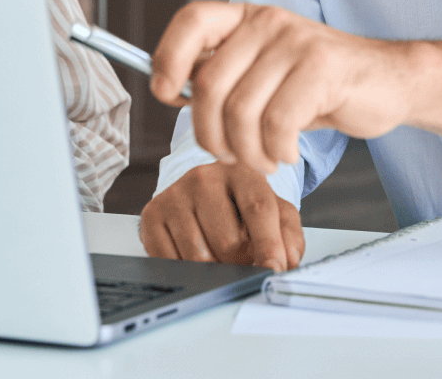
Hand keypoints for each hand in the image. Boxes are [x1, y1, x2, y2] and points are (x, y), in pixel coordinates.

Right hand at [139, 162, 303, 271]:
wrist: (202, 193)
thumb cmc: (242, 206)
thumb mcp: (275, 212)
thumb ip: (289, 235)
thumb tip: (287, 262)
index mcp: (241, 171)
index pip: (258, 209)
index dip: (269, 244)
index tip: (274, 270)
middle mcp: (204, 177)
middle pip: (228, 242)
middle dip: (240, 262)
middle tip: (242, 257)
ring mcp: (174, 195)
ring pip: (199, 257)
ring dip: (214, 269)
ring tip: (219, 254)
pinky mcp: (152, 214)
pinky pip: (170, 261)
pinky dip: (186, 270)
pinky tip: (194, 253)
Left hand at [151, 2, 441, 174]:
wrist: (389, 82)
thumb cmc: (320, 86)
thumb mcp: (266, 73)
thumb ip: (226, 77)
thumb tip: (171, 91)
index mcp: (247, 18)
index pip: (192, 21)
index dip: (167, 56)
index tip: (167, 94)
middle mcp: (268, 22)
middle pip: (209, 84)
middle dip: (210, 134)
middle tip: (230, 155)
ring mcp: (296, 42)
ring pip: (240, 111)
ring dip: (246, 151)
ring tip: (263, 159)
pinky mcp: (322, 68)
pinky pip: (276, 123)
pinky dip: (275, 150)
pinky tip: (287, 152)